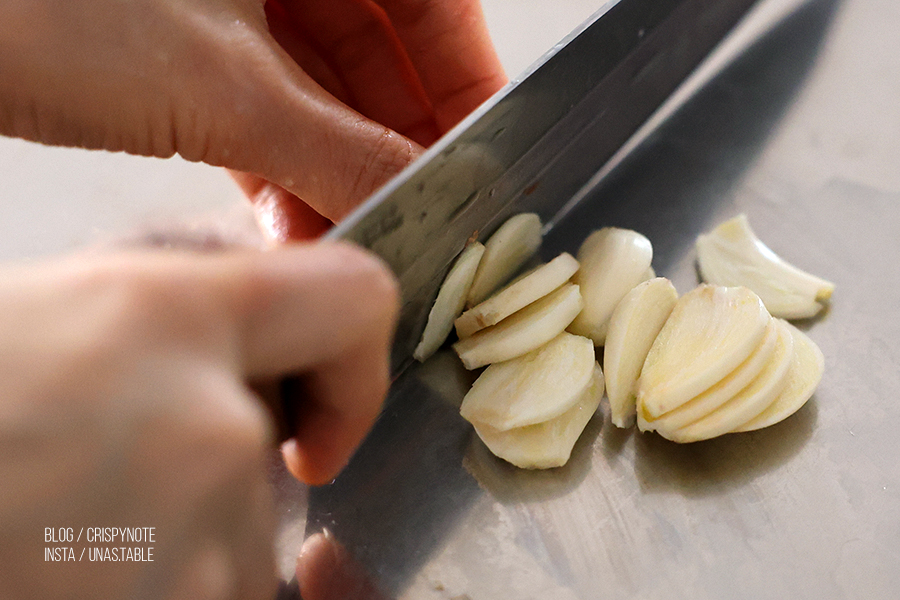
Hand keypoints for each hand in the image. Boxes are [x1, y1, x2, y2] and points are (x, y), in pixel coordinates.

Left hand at [0, 0, 506, 238]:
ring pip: (322, 90)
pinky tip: (297, 222)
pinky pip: (264, 108)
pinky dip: (282, 167)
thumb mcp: (224, 85)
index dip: (469, 88)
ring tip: (354, 236)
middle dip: (395, 148)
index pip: (436, 8)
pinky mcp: (190, 43)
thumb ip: (337, 150)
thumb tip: (413, 193)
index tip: (486, 160)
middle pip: (381, 56)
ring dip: (337, 169)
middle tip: (417, 217)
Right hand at [0, 242, 397, 598]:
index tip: (311, 408)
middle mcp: (207, 431)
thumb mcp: (44, 319)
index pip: (355, 298)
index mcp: (162, 319)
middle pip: (275, 443)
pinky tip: (71, 564)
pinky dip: (162, 585)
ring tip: (61, 521)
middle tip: (103, 464)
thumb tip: (258, 334)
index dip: (349, 356)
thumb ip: (169, 314)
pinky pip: (213, 594)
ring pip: (239, 536)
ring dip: (176, 534)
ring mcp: (203, 551)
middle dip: (216, 456)